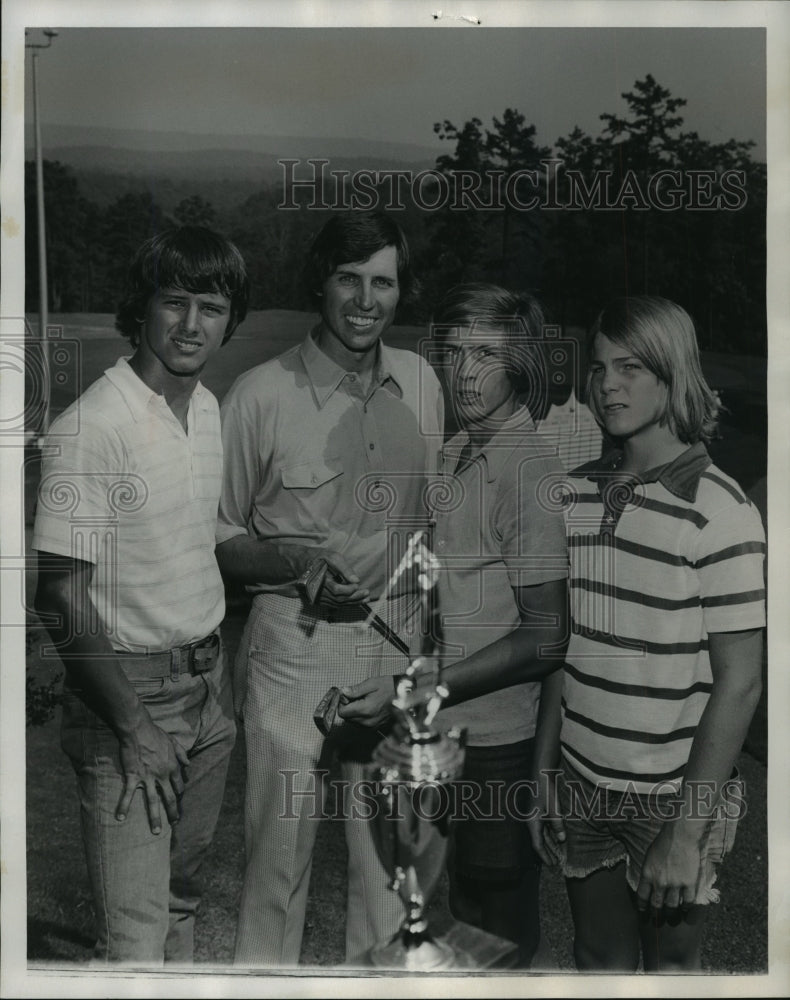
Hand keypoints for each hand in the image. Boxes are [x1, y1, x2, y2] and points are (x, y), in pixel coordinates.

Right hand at [116, 714, 189, 834]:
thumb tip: (188, 763)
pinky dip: (124, 806)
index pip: (178, 786)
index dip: (178, 795)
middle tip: (174, 824)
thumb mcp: (173, 741)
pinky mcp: (133, 776)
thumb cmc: (155, 733)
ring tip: (157, 832)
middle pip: (170, 798)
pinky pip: (129, 794)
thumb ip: (181, 753)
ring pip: (153, 801)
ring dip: (155, 818)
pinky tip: (120, 818)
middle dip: (173, 813)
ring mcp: (148, 777)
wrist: (138, 729)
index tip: (176, 801)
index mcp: (172, 767)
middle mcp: (162, 775)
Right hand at [316, 551, 369, 606]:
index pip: (336, 589)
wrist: (300, 563)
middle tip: (367, 593)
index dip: (348, 589)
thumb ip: (343, 567)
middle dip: (354, 597)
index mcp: (319, 579)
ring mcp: (316, 597)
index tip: (357, 584)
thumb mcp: (331, 556)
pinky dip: (345, 604)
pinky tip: (355, 601)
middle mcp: (316, 591)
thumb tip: (356, 580)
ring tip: (365, 599)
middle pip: (338, 599)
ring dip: (352, 602)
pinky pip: (333, 605)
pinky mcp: (318, 600)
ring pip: (336, 603)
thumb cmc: (317, 557)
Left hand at [337, 676, 395, 728]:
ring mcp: (372, 726)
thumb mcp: (371, 683)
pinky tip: (367, 708)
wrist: (405, 695)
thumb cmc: (388, 687)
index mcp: (366, 709)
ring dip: (353, 712)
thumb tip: (343, 692)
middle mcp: (368, 721)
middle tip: (356, 697)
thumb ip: (355, 690)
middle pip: (346, 718)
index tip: (347, 695)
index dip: (342, 703)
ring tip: (363, 701)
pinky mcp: (375, 727)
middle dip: (347, 707)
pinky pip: (360, 724)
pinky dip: (360, 716)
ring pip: (352, 721)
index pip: (342, 712)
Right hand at [527, 766, 565, 865]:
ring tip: (559, 855)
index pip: (537, 845)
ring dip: (551, 845)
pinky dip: (552, 835)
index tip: (552, 866)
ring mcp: (536, 816)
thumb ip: (557, 824)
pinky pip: (545, 827)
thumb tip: (561, 839)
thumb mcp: (553, 807)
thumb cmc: (546, 789)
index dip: (545, 856)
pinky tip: (558, 839)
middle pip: (540, 841)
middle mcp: (532, 821)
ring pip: (543, 835)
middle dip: (548, 853)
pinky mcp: (540, 811)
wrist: (541, 772)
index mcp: (533, 822)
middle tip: (556, 864)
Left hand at [636, 820, 702, 912]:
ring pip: (672, 906)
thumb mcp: (649, 856)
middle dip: (656, 915)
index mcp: (647, 873)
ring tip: (672, 917)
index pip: (642, 896)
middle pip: (657, 905)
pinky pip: (688, 901)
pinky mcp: (689, 883)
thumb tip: (648, 884)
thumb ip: (649, 871)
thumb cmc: (664, 842)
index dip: (642, 907)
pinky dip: (687, 907)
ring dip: (671, 914)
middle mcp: (660, 882)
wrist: (681, 836)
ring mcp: (675, 884)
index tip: (643, 912)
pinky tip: (686, 909)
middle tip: (657, 920)